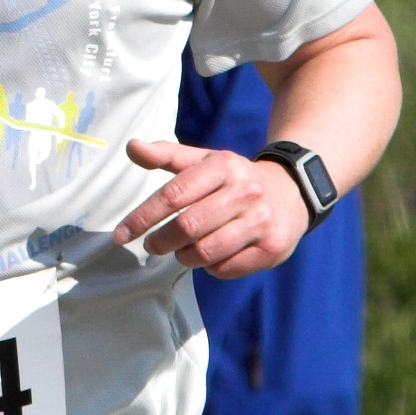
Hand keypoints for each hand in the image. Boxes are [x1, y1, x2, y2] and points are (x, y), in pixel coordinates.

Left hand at [113, 140, 308, 277]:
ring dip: (184, 256)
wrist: (292, 193)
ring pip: (206, 251)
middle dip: (161, 241)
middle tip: (151, 246)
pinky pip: (226, 267)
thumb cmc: (235, 180)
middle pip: (188, 226)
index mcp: (224, 166)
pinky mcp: (271, 247)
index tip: (122, 234)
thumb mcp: (205, 160)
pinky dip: (210, 267)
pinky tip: (210, 257)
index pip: (173, 194)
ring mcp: (261, 221)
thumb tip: (132, 146)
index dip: (143, 217)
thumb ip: (167, 155)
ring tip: (181, 251)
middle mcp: (245, 191)